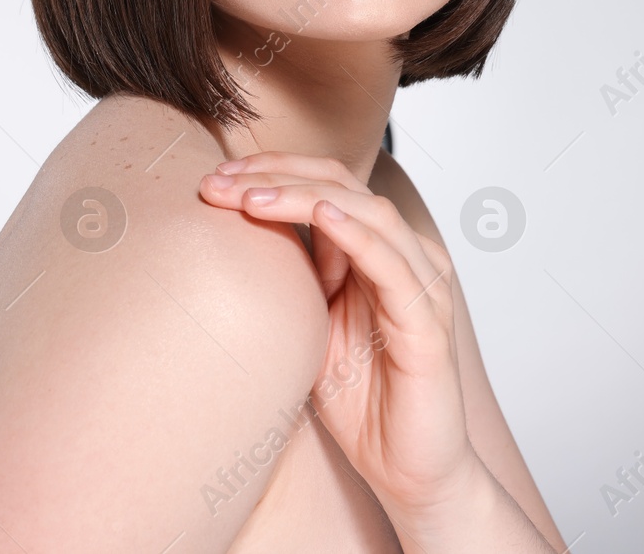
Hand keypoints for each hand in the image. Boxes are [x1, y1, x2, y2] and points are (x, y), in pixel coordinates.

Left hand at [198, 152, 480, 517]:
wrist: (410, 471)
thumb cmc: (364, 402)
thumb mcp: (311, 328)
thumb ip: (295, 279)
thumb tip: (235, 237)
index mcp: (376, 251)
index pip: (324, 184)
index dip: (270, 172)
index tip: (215, 179)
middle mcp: (405, 256)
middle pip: (341, 186)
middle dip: (275, 177)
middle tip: (218, 183)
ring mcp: (422, 286)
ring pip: (366, 213)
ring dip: (304, 198)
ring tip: (251, 197)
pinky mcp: (428, 324)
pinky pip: (393, 266)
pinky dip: (357, 235)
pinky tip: (323, 217)